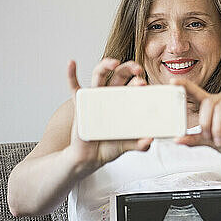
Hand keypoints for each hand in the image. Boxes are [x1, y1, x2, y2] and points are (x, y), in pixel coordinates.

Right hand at [66, 58, 152, 173]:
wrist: (91, 157)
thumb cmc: (110, 147)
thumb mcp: (127, 146)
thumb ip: (139, 144)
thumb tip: (149, 141)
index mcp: (125, 102)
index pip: (134, 86)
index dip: (139, 83)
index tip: (144, 84)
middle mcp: (111, 95)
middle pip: (120, 74)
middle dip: (129, 68)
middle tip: (138, 69)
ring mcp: (95, 97)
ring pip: (99, 75)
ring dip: (105, 65)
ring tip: (113, 62)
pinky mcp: (80, 103)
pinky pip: (74, 86)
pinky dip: (71, 74)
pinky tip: (72, 63)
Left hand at [170, 78, 220, 160]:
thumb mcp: (209, 142)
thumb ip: (194, 139)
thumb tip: (178, 139)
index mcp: (211, 106)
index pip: (196, 92)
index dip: (185, 85)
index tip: (173, 81)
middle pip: (207, 103)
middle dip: (207, 123)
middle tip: (211, 137)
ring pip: (219, 108)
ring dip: (219, 127)